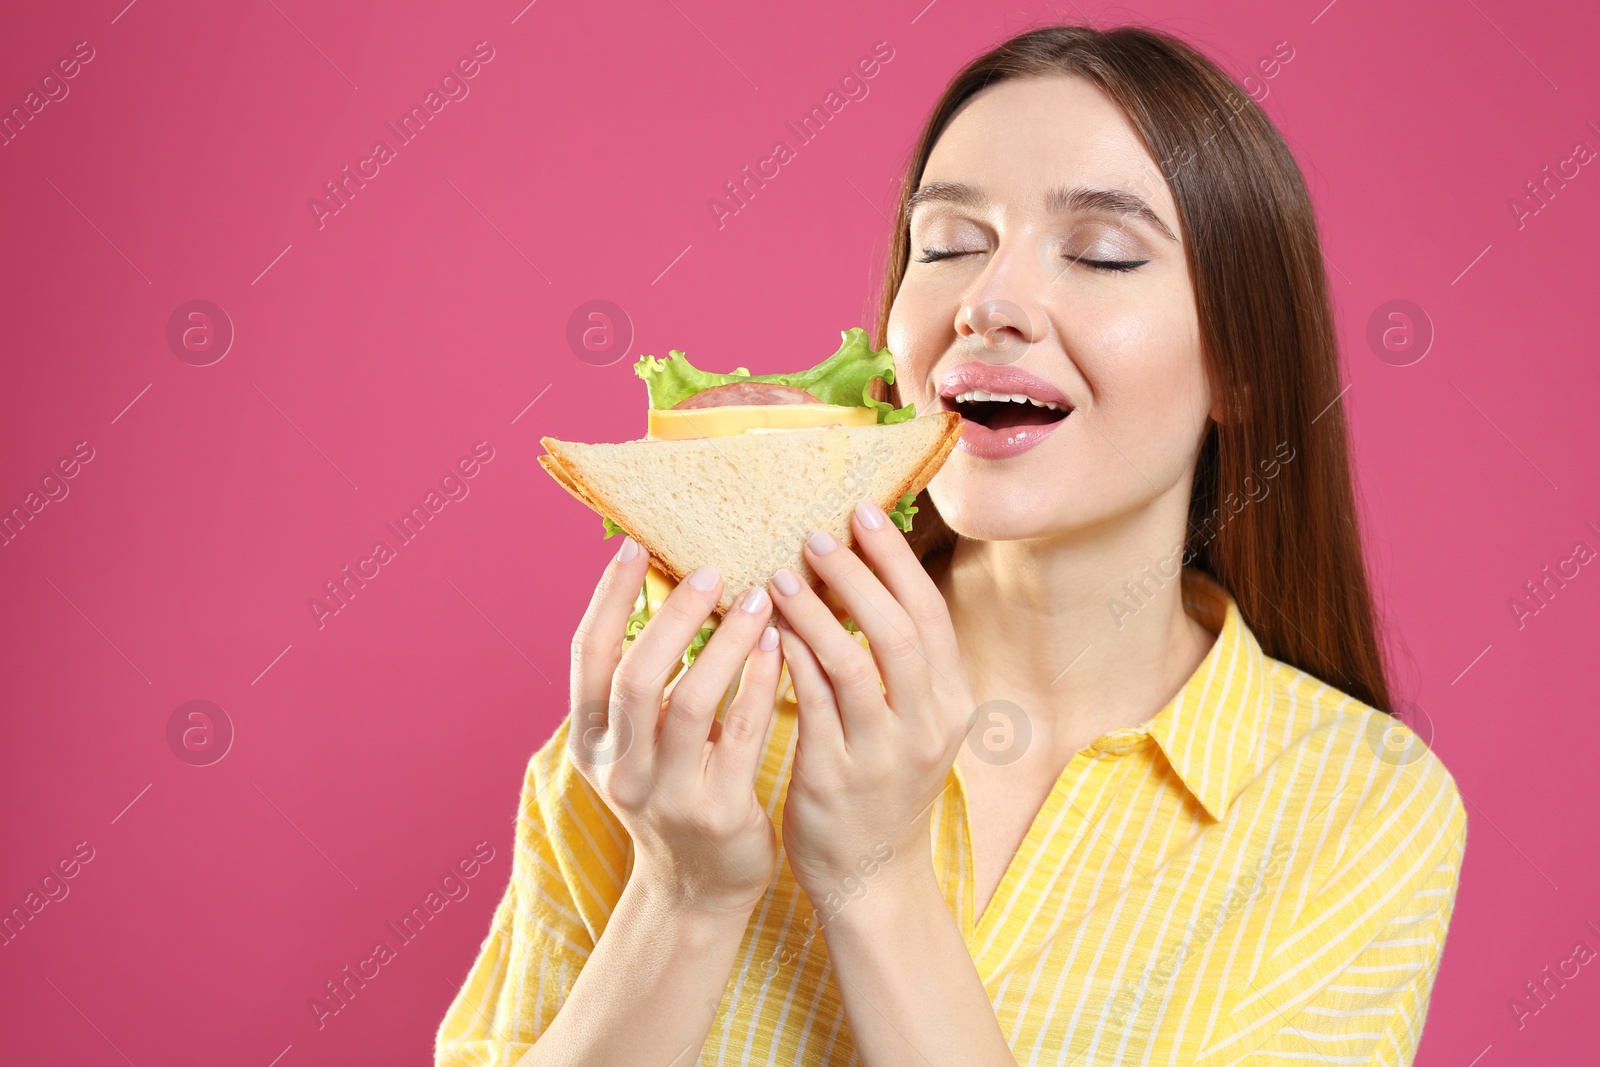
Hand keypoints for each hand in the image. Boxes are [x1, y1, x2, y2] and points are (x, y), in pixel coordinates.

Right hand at [568, 535, 785, 914]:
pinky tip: (780, 647)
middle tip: (712, 569)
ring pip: (691, 703)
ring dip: (726, 644)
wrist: (697, 889)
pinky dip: (761, 685)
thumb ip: (644, 681)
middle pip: (635, 677)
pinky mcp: (718, 813)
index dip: (606, 598)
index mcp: (591, 741)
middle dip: (673, 616)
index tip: (632, 546)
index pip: (587, 656)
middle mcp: (620, 769)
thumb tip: (666, 586)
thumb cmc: (675, 792)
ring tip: (759, 599)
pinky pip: (742, 735)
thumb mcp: (640, 743)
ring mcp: (666, 795)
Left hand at [767, 498, 975, 907]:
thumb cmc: (884, 782)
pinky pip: (811, 705)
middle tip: (817, 534)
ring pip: (852, 665)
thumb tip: (862, 573)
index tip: (863, 512)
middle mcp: (927, 724)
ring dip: (815, 612)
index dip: (896, 560)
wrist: (872, 874)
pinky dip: (789, 661)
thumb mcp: (913, 721)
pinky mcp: (837, 778)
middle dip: (858, 575)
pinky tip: (764, 630)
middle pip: (898, 631)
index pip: (930, 613)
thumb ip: (898, 660)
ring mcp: (884, 754)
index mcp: (951, 701)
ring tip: (780, 574)